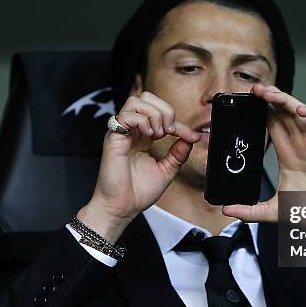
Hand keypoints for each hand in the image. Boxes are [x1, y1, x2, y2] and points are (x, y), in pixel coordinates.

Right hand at [78, 91, 199, 242]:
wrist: (122, 208)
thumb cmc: (137, 192)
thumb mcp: (167, 170)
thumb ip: (178, 153)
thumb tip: (190, 138)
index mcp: (143, 137)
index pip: (161, 115)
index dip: (179, 122)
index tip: (192, 136)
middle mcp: (132, 131)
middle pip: (146, 98)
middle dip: (164, 109)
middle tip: (170, 131)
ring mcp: (122, 133)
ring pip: (136, 101)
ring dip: (154, 114)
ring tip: (158, 134)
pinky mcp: (113, 138)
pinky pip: (125, 115)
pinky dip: (142, 120)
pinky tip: (148, 135)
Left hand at [222, 84, 305, 222]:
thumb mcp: (273, 211)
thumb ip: (250, 212)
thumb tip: (226, 210)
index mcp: (287, 153)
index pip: (272, 123)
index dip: (260, 110)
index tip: (245, 102)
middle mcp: (300, 144)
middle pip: (283, 113)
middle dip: (269, 99)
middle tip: (253, 90)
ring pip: (300, 113)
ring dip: (285, 100)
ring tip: (268, 93)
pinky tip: (301, 110)